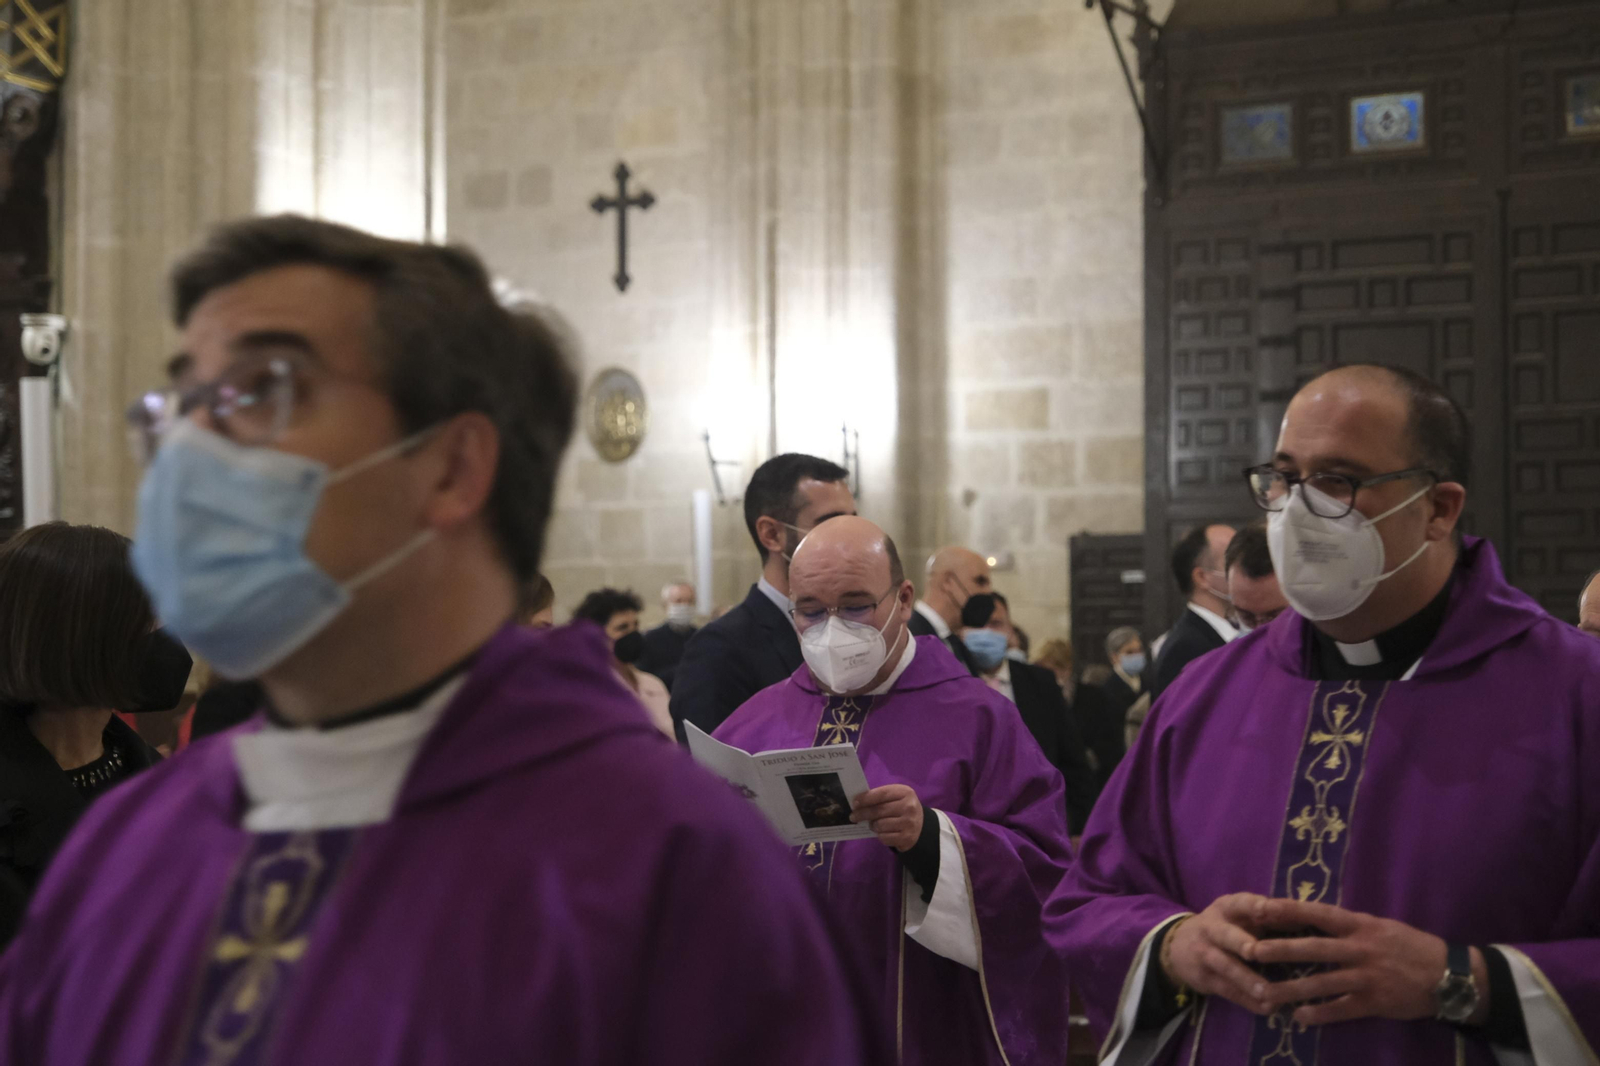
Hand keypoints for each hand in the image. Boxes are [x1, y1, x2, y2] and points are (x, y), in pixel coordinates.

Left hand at [850, 784, 923, 850]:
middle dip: (862, 814)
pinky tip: (883, 832)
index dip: (866, 798)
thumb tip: (857, 803)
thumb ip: (880, 797)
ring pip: (880, 825)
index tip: (854, 803)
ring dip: (872, 825)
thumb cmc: (902, 808)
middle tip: (853, 816)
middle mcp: (909, 807)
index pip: (881, 794)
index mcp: (905, 792)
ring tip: (874, 824)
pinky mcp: (906, 838)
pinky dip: (880, 835)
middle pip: (879, 810)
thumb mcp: (896, 797)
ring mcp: (909, 823)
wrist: (921, 826)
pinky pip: (884, 837)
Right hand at [1163, 893, 1274, 1015]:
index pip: (1240, 903)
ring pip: (1225, 966)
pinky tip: (1266, 1008)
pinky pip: (1226, 990)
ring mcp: (1205, 953)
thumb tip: (1310, 917)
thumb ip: (1269, 917)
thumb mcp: (1239, 915)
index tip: (1270, 909)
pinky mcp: (1204, 978)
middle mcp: (1212, 927)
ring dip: (1246, 979)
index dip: (1254, 906)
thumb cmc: (1225, 926)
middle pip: (1226, 934)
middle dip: (1240, 942)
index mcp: (1227, 908)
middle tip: (1256, 951)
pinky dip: (1246, 1000)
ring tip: (1267, 993)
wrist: (1177, 945)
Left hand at [1251, 899, 1468, 1025]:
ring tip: (1265, 993)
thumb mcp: (1380, 926)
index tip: (1260, 907)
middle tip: (1252, 951)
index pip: (1318, 913)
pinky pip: (1341, 1009)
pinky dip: (1320, 1014)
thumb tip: (1312, 916)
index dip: (1288, 910)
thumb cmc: (1410, 945)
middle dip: (1281, 949)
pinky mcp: (1375, 1002)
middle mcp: (1360, 948)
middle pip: (1314, 947)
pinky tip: (1299, 1017)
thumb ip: (1348, 925)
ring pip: (1322, 982)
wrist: (1449, 975)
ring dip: (1292, 988)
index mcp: (1360, 925)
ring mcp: (1367, 976)